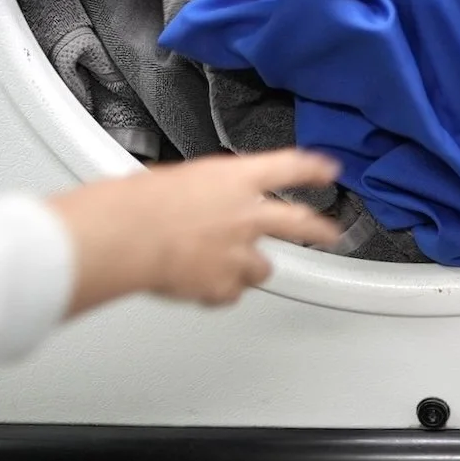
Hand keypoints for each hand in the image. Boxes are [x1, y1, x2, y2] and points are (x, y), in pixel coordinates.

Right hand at [49, 149, 343, 313]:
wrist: (128, 235)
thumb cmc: (140, 202)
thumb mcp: (177, 177)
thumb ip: (203, 190)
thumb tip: (200, 198)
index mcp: (235, 179)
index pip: (288, 167)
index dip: (312, 168)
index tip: (328, 170)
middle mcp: (247, 215)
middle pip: (299, 223)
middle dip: (319, 230)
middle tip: (331, 234)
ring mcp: (240, 253)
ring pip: (263, 268)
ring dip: (251, 268)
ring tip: (229, 267)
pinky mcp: (226, 286)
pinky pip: (231, 293)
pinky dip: (219, 291)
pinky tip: (201, 284)